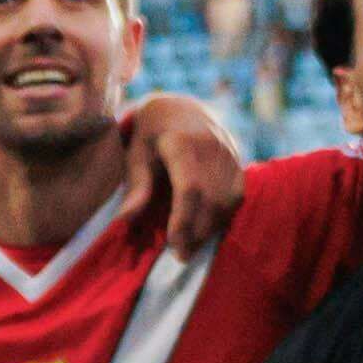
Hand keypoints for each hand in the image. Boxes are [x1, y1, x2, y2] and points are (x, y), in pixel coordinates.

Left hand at [120, 92, 243, 256]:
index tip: (174, 245)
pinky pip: (237, 193)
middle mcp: (212, 146)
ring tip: (193, 246)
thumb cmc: (150, 133)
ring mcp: (229, 152)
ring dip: (212, 226)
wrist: (181, 106)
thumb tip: (124, 220)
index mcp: (182, 142)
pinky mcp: (238, 159)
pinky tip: (208, 228)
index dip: (184, 220)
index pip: (190, 188)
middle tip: (181, 255)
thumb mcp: (136, 153)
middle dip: (198, 231)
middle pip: (212, 199)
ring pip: (228, 198)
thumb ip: (135, 185)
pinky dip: (224, 214)